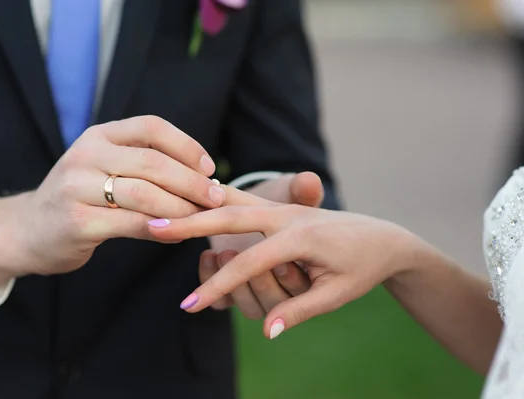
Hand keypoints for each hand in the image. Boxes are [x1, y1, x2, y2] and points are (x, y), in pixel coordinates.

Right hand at [0, 116, 224, 292]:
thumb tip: (202, 185)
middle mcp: (86, 155)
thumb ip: (145, 171)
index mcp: (98, 136)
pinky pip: (131, 223)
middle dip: (192, 181)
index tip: (209, 168)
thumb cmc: (79, 200)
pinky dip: (161, 230)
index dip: (186, 145)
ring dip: (181, 208)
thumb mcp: (105, 171)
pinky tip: (177, 234)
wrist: (26, 231)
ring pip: (145, 193)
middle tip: (216, 197)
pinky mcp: (77, 221)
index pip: (151, 127)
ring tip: (202, 218)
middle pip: (153, 162)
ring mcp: (77, 187)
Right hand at [148, 186, 424, 338]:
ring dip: (197, 208)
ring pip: (229, 200)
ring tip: (164, 219)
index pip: (248, 264)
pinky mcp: (277, 207)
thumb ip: (300, 310)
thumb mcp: (338, 293)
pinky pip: (239, 197)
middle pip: (227, 215)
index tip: (189, 307)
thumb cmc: (362, 266)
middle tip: (152, 227)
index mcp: (302, 236)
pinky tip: (191, 200)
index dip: (218, 288)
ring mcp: (281, 207)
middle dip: (188, 223)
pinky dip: (212, 197)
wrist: (381, 236)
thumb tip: (267, 332)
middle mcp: (286, 216)